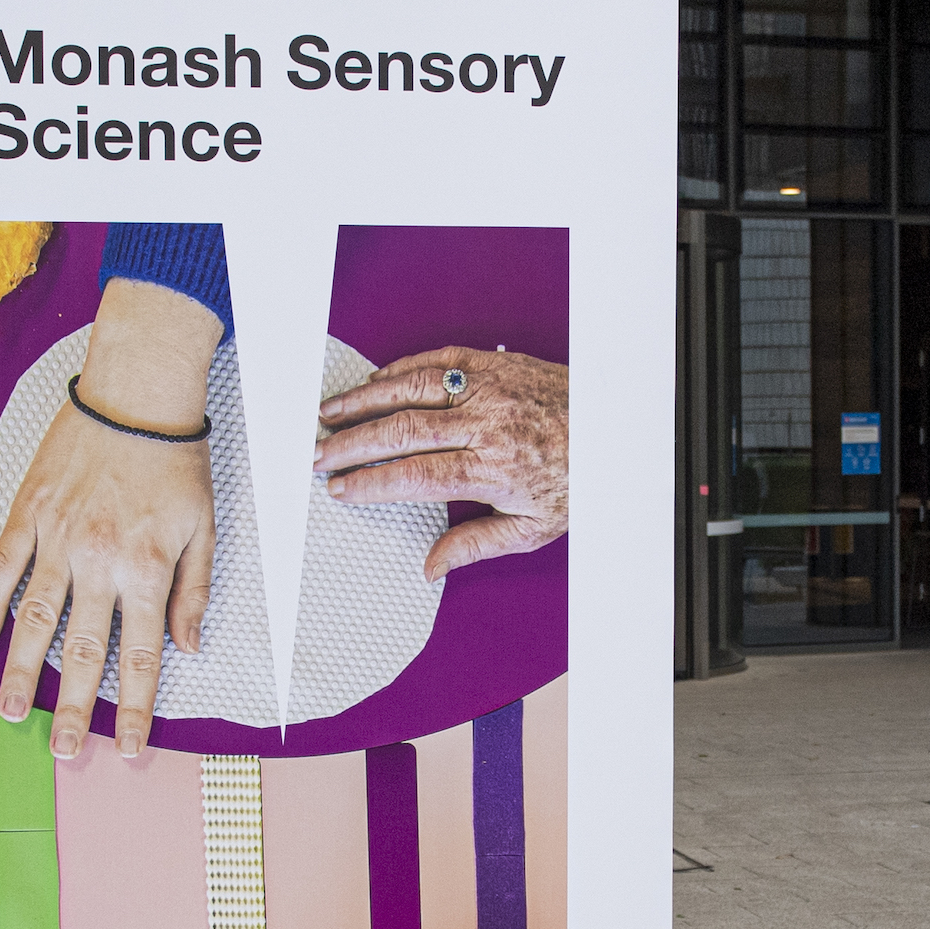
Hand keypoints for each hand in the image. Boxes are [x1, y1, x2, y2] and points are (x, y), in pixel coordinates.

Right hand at [0, 279, 218, 760]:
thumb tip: (190, 646)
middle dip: (72, 708)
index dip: (136, 707)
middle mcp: (98, 562)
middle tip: (61, 750)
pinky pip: (3, 570)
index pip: (140, 657)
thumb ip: (195, 592)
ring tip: (13, 711)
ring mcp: (58, 540)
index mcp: (145, 569)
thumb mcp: (205, 528)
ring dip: (23, 671)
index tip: (129, 746)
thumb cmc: (175, 459)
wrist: (136, 395)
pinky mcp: (29, 515)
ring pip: (35, 620)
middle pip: (81, 652)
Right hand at [314, 347, 569, 577]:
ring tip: (328, 414)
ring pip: (410, 388)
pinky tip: (373, 383)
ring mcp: (486, 388)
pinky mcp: (492, 363)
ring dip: (363, 401)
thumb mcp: (533, 528)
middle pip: (402, 431)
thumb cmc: (573, 478)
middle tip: (316, 454)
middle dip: (351, 444)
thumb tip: (430, 568)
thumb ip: (476, 544)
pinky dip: (398, 371)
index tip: (338, 489)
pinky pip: (435, 360)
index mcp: (491, 468)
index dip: (370, 483)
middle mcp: (484, 423)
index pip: (414, 476)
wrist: (613, 426)